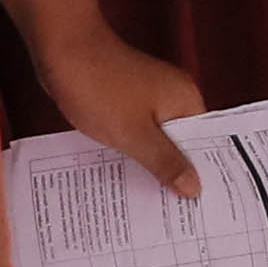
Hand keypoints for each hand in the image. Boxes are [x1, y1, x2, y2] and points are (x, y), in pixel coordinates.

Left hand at [36, 23, 207, 193]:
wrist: (61, 49)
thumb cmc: (99, 87)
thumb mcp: (134, 134)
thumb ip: (166, 162)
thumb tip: (195, 188)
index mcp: (186, 101)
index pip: (206, 145)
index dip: (203, 176)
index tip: (202, 210)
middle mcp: (173, 97)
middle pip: (182, 144)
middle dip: (175, 175)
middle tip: (176, 217)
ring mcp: (149, 97)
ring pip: (157, 140)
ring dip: (151, 165)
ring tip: (151, 203)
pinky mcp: (127, 99)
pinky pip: (137, 132)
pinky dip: (132, 151)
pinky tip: (125, 174)